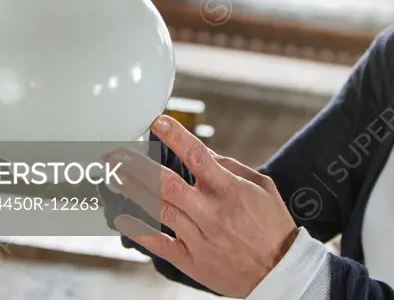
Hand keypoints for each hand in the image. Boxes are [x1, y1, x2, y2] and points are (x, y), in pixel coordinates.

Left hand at [110, 115, 298, 297]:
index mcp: (232, 191)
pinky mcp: (192, 261)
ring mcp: (201, 238)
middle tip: (117, 153)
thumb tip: (205, 154)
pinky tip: (121, 217)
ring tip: (114, 176)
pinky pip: (159, 244)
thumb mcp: (263, 187)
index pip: (198, 157)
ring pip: (159, 209)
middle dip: (139, 165)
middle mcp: (213, 213)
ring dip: (133, 190)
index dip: (176, 137)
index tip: (157, 122)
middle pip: (168, 184)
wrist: (280, 270)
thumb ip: (232, 168)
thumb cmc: (272, 226)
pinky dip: (138, 230)